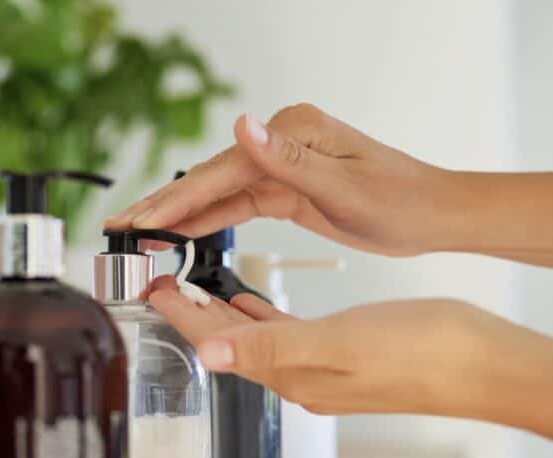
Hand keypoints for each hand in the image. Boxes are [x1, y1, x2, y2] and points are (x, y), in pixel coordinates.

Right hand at [107, 104, 552, 272]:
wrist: (434, 215)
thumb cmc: (401, 202)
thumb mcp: (344, 188)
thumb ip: (288, 159)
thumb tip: (241, 127)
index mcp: (293, 132)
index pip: (221, 169)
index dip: (175, 199)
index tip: (138, 221)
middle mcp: (282, 140)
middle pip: (210, 177)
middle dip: (163, 205)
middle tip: (118, 228)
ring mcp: (284, 161)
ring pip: (219, 192)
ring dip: (180, 215)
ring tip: (139, 234)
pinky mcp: (288, 185)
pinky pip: (239, 204)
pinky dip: (210, 219)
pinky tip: (183, 234)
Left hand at [148, 278, 552, 449]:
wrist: (484, 365)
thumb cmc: (422, 351)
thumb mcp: (341, 344)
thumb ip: (273, 347)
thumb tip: (208, 355)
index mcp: (294, 373)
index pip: (219, 342)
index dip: (182, 314)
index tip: (150, 287)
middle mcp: (300, 376)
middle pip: (229, 342)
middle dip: (192, 314)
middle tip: (161, 280)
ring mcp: (323, 368)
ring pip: (254, 338)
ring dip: (222, 315)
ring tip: (193, 286)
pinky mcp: (345, 354)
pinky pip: (286, 333)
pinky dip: (261, 317)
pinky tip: (253, 302)